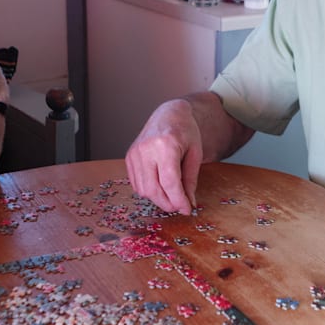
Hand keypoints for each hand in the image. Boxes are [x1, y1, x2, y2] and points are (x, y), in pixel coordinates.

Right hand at [125, 99, 202, 213]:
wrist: (169, 114)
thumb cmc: (185, 132)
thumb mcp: (195, 154)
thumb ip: (191, 180)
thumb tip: (188, 204)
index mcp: (165, 145)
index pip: (169, 182)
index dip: (178, 200)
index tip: (187, 210)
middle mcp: (146, 149)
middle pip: (153, 189)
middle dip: (168, 203)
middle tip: (179, 206)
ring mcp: (134, 153)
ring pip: (143, 190)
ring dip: (158, 198)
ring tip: (171, 194)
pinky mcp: (129, 157)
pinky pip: (136, 184)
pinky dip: (149, 190)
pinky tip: (160, 185)